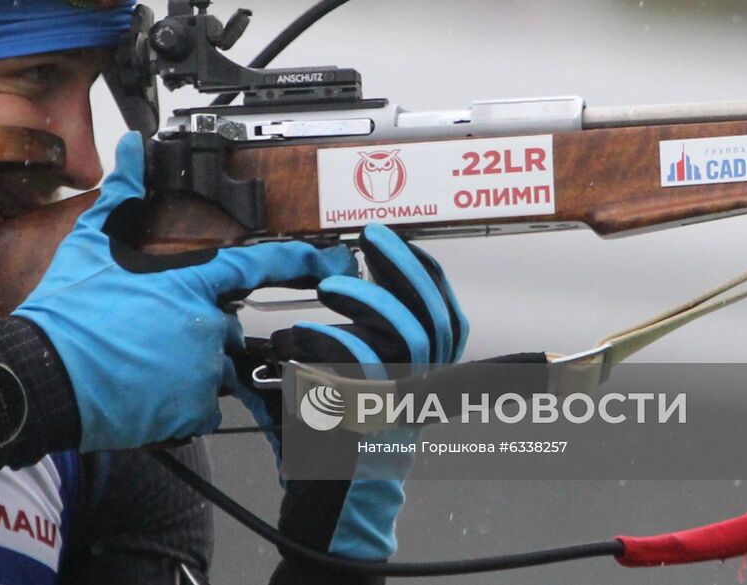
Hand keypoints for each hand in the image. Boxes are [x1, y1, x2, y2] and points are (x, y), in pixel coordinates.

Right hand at [13, 132, 355, 451]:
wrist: (42, 378)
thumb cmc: (67, 315)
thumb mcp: (92, 242)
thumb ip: (123, 194)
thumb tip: (132, 151)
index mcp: (189, 281)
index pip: (259, 265)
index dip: (302, 261)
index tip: (331, 260)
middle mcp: (204, 325)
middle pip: (226, 322)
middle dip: (197, 326)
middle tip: (151, 333)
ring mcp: (201, 369)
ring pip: (213, 364)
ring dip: (186, 363)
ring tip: (140, 362)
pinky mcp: (189, 408)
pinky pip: (199, 402)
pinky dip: (178, 398)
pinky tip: (143, 387)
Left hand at [234, 224, 467, 578]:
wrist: (335, 511)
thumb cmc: (341, 446)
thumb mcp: (366, 388)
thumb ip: (371, 345)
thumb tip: (356, 290)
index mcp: (429, 378)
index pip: (444, 313)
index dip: (424, 271)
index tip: (394, 240)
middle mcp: (423, 390)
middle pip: (432, 315)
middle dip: (402, 267)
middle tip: (369, 236)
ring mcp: (399, 405)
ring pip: (404, 337)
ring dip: (367, 301)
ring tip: (331, 284)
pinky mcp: (368, 420)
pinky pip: (358, 370)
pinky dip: (329, 344)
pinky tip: (302, 333)